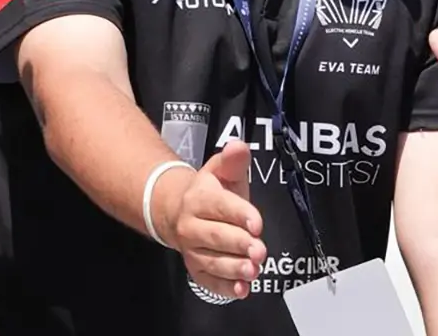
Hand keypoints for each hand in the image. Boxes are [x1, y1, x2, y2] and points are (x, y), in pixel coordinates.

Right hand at [157, 142, 268, 300]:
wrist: (177, 212)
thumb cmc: (210, 192)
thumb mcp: (221, 170)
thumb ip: (233, 160)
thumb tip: (239, 146)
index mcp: (199, 198)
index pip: (220, 206)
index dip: (240, 215)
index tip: (257, 223)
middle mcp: (191, 226)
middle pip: (216, 237)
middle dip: (239, 245)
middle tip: (260, 251)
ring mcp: (192, 250)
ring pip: (213, 261)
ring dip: (234, 269)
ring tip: (253, 271)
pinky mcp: (195, 269)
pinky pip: (208, 281)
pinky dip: (225, 288)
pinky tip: (242, 291)